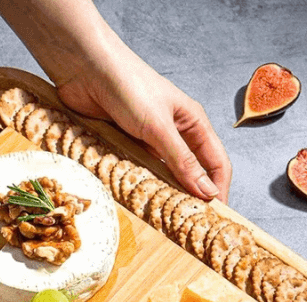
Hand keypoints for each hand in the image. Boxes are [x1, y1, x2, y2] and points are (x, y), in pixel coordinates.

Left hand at [56, 50, 231, 202]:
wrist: (87, 72)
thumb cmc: (128, 88)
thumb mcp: (159, 128)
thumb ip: (182, 161)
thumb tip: (207, 191)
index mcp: (192, 123)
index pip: (216, 162)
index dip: (219, 189)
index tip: (216, 216)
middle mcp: (175, 133)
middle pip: (192, 172)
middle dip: (193, 197)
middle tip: (190, 225)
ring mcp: (150, 141)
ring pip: (165, 175)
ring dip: (166, 194)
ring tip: (167, 219)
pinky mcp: (127, 146)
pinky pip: (140, 172)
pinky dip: (143, 186)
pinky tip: (142, 201)